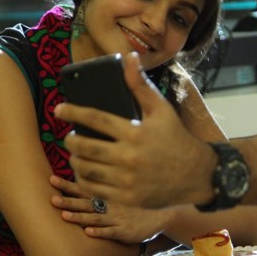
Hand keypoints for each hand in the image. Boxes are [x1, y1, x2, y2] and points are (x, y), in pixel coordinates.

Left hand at [50, 175, 166, 244]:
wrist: (162, 215)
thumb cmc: (136, 209)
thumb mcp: (119, 199)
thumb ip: (102, 196)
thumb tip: (81, 191)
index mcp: (107, 198)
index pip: (84, 189)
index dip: (68, 185)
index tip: (51, 179)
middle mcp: (110, 206)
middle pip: (86, 203)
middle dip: (68, 200)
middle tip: (51, 198)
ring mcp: (117, 219)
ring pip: (96, 217)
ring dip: (80, 216)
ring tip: (64, 215)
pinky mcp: (125, 232)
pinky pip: (110, 232)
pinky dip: (100, 231)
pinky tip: (88, 231)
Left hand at [54, 53, 212, 208]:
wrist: (196, 175)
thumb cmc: (176, 138)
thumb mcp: (161, 110)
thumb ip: (140, 85)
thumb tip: (129, 57)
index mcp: (135, 133)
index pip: (95, 119)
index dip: (73, 112)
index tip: (60, 110)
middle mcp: (129, 157)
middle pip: (84, 147)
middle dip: (70, 141)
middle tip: (69, 137)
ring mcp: (127, 181)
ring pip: (86, 170)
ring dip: (75, 160)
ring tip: (76, 154)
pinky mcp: (127, 198)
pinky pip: (95, 190)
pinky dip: (84, 180)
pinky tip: (85, 172)